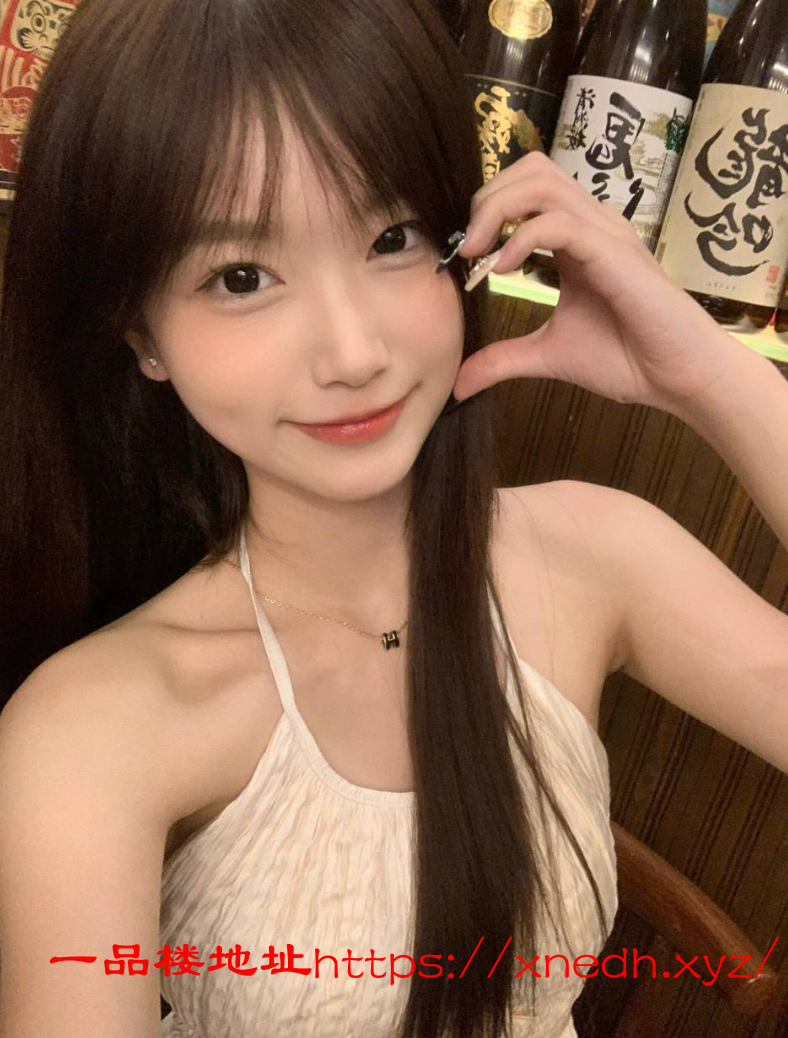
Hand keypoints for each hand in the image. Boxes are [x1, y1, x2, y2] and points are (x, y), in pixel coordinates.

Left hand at [452, 151, 747, 414]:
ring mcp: (604, 233)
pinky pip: (560, 222)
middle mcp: (591, 225)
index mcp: (576, 239)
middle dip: (487, 199)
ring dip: (498, 209)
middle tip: (467, 247)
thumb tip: (459, 384)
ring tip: (478, 252)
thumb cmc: (627, 359)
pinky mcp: (613, 252)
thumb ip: (504, 359)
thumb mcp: (548, 355)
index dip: (488, 210)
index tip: (465, 255)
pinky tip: (503, 269)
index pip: (527, 188)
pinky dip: (523, 237)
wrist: (677, 377)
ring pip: (542, 183)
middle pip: (531, 170)